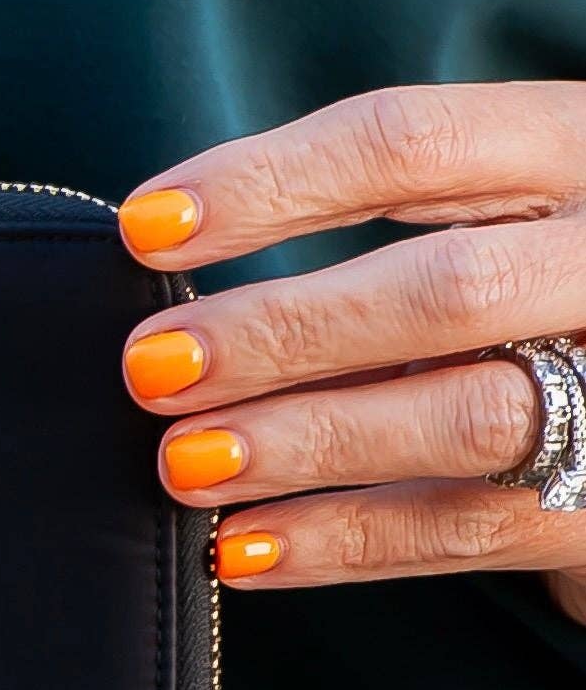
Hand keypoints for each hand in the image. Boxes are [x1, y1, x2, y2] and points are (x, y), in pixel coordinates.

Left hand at [117, 81, 585, 626]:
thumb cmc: (531, 293)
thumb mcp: (487, 214)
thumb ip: (374, 227)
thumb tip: (177, 284)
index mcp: (572, 146)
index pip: (412, 142)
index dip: (268, 182)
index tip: (145, 228)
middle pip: (446, 289)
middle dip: (282, 332)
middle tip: (154, 367)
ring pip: (465, 418)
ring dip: (303, 444)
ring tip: (184, 463)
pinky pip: (463, 528)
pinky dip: (339, 541)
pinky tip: (241, 547)